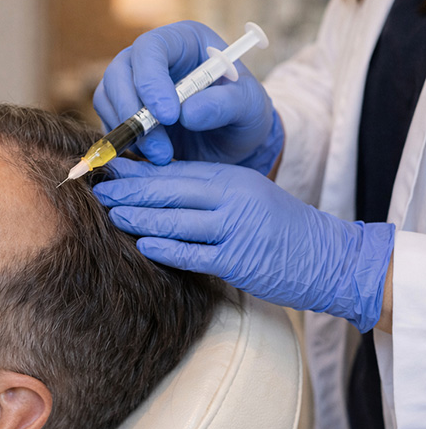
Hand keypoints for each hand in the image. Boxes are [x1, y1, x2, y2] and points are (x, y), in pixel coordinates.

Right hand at [93, 21, 283, 172]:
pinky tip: (153, 154)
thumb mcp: (250, 108)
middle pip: (119, 72)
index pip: (152, 48)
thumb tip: (187, 112)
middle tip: (160, 148)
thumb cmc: (244, 115)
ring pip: (108, 98)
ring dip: (129, 132)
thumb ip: (226, 104)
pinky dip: (125, 141)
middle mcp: (151, 57)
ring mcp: (132, 82)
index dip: (151, 80)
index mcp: (183, 41)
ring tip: (163, 156)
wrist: (232, 143)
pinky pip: (109, 121)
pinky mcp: (123, 110)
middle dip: (133, 112)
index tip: (169, 116)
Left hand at [93, 158, 394, 332]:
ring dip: (140, 219)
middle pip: (169, 192)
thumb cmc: (279, 225)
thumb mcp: (246, 194)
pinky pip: (193, 254)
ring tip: (112, 215)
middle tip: (99, 190)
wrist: (328, 256)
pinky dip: (166, 250)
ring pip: (176, 222)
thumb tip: (156, 185)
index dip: (138, 170)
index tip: (109, 167)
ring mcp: (233, 230)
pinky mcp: (237, 261)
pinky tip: (143, 246)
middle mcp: (231, 199)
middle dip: (130, 191)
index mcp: (230, 178)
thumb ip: (207, 188)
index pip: (175, 171)